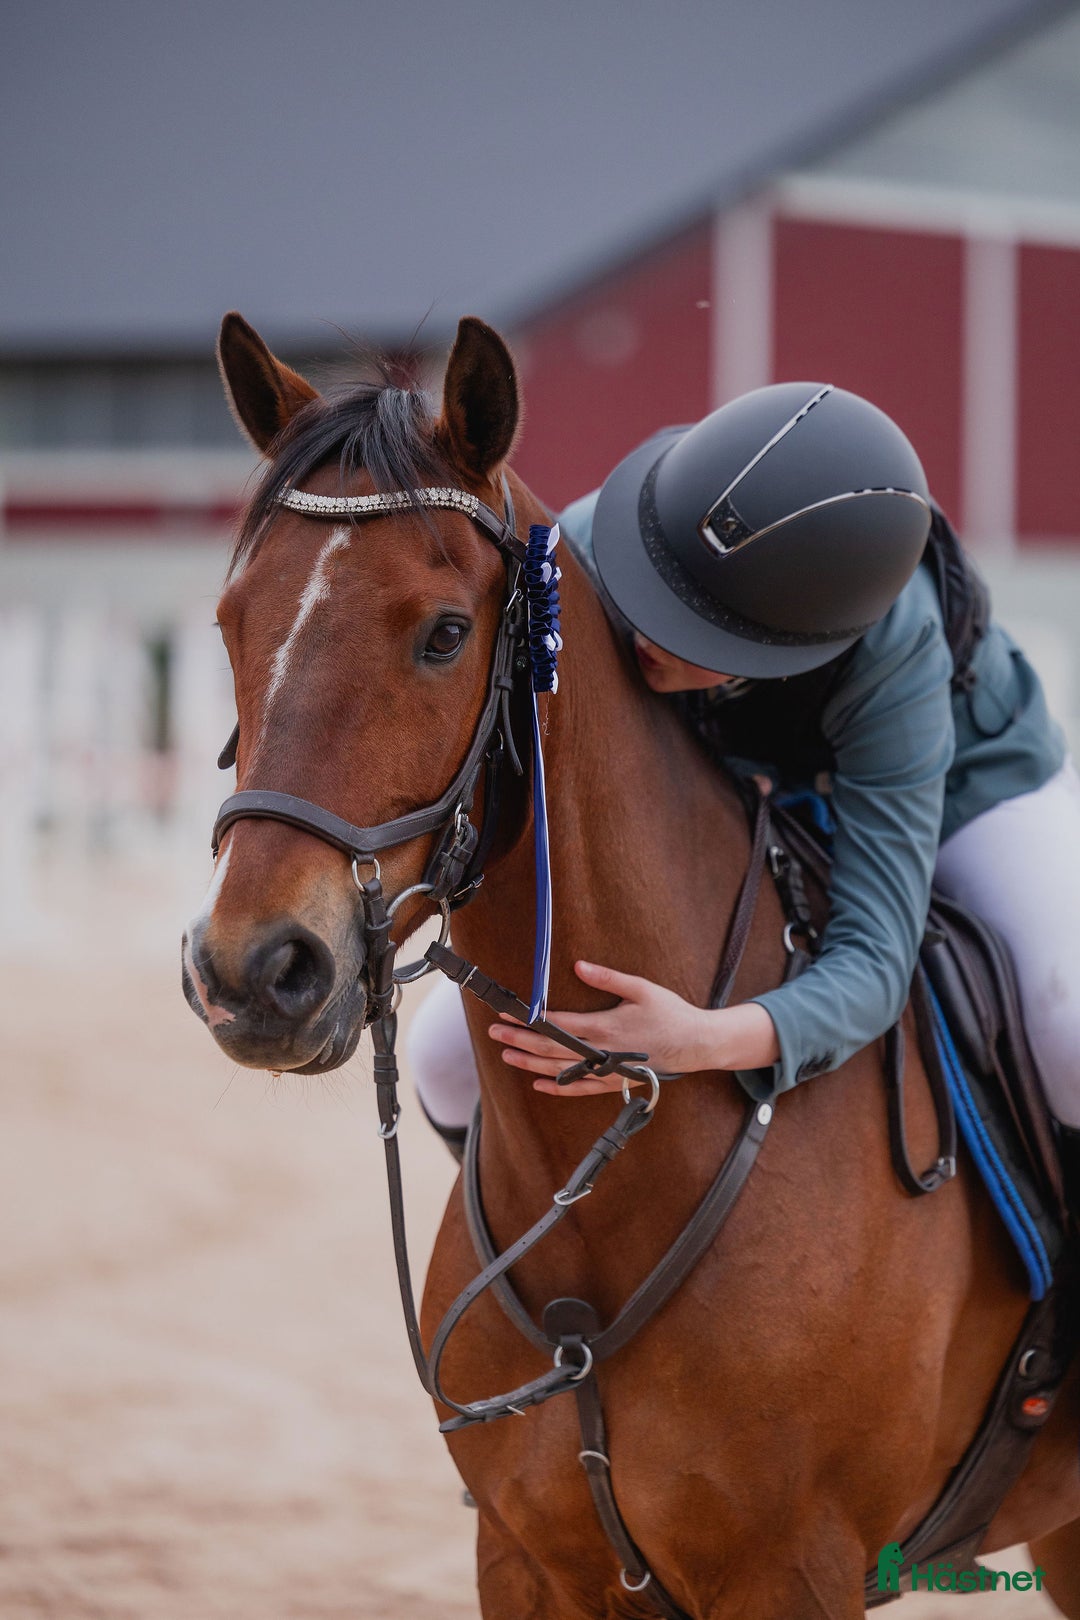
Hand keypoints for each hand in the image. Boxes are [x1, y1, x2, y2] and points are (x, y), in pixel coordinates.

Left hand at [488, 960, 713, 1096]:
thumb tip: (579, 966)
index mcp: (605, 1028)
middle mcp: (601, 1053)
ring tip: (507, 1054)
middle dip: (520, 1039)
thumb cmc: (671, 1013)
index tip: (508, 1011)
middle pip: (551, 1049)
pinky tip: (539, 1083)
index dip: (530, 1019)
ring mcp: (606, 1071)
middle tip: (495, 1032)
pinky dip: (558, 1087)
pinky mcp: (614, 1082)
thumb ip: (608, 978)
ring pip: (560, 1070)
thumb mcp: (642, 988)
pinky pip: (580, 1088)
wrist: (696, 1045)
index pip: (557, 1025)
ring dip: (531, 1063)